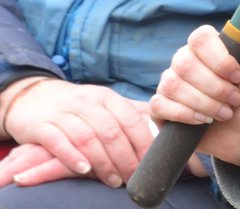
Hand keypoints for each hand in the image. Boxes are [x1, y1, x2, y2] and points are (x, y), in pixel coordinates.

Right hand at [0, 80, 157, 187]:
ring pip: (87, 137)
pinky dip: (72, 156)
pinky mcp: (41, 125)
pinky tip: (84, 170)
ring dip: (103, 162)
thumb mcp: (105, 106)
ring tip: (113, 181)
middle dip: (126, 157)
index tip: (152, 163)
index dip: (143, 142)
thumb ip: (130, 117)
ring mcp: (63, 112)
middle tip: (134, 178)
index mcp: (108, 98)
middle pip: (111, 131)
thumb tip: (164, 131)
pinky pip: (58, 141)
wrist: (34, 98)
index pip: (131, 119)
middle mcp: (87, 102)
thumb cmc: (79, 108)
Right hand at [150, 0, 239, 169]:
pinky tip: (202, 122)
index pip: (199, 38)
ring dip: (203, 103)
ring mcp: (172, 84)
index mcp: (209, 46)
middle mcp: (186, 61)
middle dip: (214, 87)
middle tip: (235, 99)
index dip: (218, 59)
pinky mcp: (162, 109)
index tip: (238, 75)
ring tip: (224, 113)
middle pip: (185, 64)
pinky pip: (159, 105)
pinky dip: (184, 114)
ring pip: (172, 85)